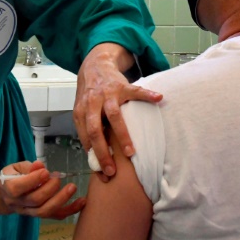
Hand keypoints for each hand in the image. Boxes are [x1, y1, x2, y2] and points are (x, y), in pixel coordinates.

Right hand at [0, 161, 85, 219]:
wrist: (6, 196)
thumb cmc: (13, 177)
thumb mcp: (16, 168)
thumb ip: (28, 167)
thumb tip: (40, 165)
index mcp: (9, 189)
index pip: (18, 188)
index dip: (33, 180)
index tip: (45, 172)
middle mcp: (19, 203)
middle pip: (35, 200)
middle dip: (50, 189)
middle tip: (58, 178)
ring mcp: (30, 212)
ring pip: (45, 211)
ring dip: (61, 200)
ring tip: (72, 187)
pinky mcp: (41, 215)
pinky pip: (56, 215)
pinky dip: (71, 209)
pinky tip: (82, 201)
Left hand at [73, 43, 161, 176]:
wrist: (95, 65)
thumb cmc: (90, 95)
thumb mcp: (83, 110)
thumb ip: (87, 129)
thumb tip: (94, 157)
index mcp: (81, 112)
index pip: (86, 138)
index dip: (93, 157)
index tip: (103, 173)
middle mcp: (92, 103)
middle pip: (95, 130)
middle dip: (103, 152)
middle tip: (112, 170)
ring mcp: (108, 94)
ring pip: (114, 116)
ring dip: (122, 135)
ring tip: (130, 152)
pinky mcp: (122, 86)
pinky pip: (136, 91)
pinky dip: (147, 95)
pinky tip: (158, 99)